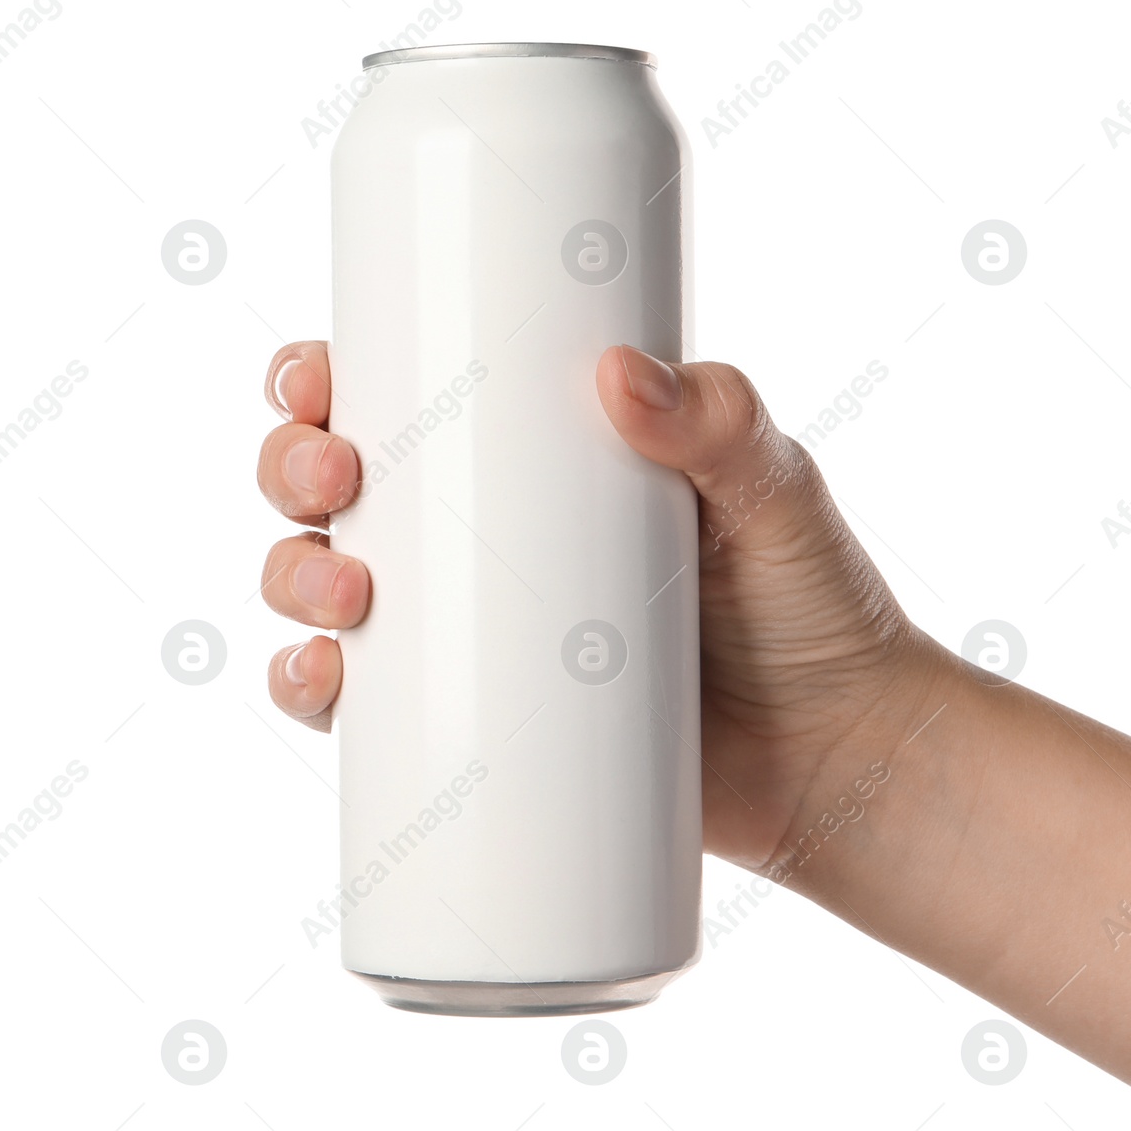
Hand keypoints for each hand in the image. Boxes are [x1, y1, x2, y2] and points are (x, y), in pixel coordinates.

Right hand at [256, 341, 941, 869]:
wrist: (839, 758)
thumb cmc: (814, 607)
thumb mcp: (778, 494)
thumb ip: (724, 422)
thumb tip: (620, 372)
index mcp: (546, 458)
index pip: (415, 394)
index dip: (332, 379)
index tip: (319, 379)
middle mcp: (494, 538)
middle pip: (345, 486)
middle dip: (295, 468)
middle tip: (334, 481)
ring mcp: (482, 638)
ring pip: (332, 588)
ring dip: (291, 575)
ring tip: (345, 592)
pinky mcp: (484, 732)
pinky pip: (366, 711)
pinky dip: (313, 692)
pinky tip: (317, 683)